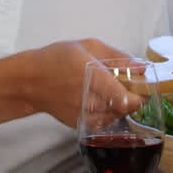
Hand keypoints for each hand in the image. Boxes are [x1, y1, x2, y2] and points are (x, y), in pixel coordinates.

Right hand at [22, 39, 140, 127]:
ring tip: (112, 90)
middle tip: (129, 85)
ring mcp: (84, 115)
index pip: (125, 98)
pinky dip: (109, 113)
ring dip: (121, 105)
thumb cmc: (56, 59)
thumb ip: (117, 56)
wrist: (29, 81)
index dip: (140, 94)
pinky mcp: (80, 125)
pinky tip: (101, 100)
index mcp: (92, 77)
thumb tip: (141, 66)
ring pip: (117, 117)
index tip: (142, 85)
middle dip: (133, 97)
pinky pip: (104, 122)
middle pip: (125, 108)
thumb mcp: (88, 46)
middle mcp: (88, 100)